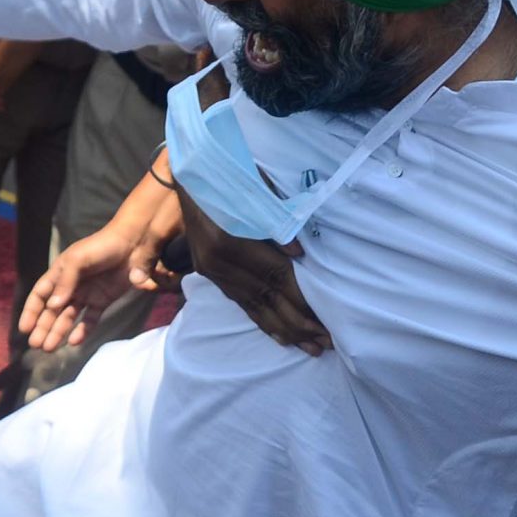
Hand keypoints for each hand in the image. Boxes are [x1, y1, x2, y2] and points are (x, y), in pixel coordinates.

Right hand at [21, 218, 175, 353]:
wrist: (131, 245)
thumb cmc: (100, 247)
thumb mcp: (77, 260)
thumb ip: (65, 282)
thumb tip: (52, 306)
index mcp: (60, 273)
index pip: (40, 295)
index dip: (31, 311)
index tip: (24, 328)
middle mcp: (71, 286)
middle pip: (52, 311)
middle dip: (43, 328)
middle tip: (36, 345)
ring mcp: (87, 295)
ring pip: (68, 318)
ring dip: (58, 332)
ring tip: (49, 348)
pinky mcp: (103, 301)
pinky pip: (90, 319)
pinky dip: (82, 331)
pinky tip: (74, 342)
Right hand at [177, 184, 331, 355]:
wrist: (190, 168)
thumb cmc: (229, 172)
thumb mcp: (255, 189)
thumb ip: (277, 221)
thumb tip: (299, 256)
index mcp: (229, 241)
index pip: (274, 277)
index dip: (301, 300)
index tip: (325, 320)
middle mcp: (218, 261)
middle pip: (265, 298)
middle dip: (297, 323)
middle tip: (326, 344)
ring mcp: (210, 268)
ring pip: (252, 306)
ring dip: (283, 329)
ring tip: (309, 347)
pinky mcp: (207, 271)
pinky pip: (238, 302)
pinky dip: (260, 319)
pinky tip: (278, 336)